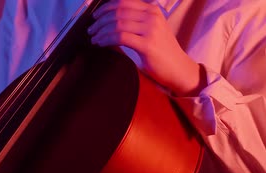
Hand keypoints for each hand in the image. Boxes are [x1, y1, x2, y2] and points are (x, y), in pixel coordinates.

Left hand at [88, 0, 205, 95]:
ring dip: (101, 31)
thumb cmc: (161, 51)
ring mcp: (151, 29)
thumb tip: (107, 21)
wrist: (178, 68)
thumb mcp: (150, 30)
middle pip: (118, 12)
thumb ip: (134, 22)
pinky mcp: (147, 44)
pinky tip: (100, 43)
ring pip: (117, 24)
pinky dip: (106, 40)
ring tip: (93, 38)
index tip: (95, 16)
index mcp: (152, 10)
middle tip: (90, 29)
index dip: (106, 8)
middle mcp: (152, 16)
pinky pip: (120, 37)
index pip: (124, 2)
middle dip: (100, 21)